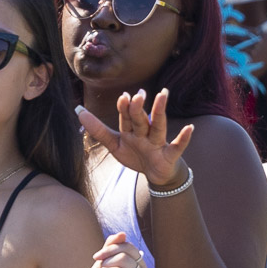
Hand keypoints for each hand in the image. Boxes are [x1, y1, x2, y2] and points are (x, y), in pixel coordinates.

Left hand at [76, 89, 193, 190]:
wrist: (157, 173)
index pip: (126, 118)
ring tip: (163, 94)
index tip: (124, 96)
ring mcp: (158, 143)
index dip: (124, 108)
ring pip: (158, 127)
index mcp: (132, 131)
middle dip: (139, 109)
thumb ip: (98, 129)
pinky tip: (189, 128)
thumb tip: (78, 110)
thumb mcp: (115, 144)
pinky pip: (177, 147)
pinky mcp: (169, 155)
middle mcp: (145, 133)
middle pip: (140, 120)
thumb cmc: (136, 155)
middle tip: (139, 93)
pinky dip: (183, 138)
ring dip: (160, 112)